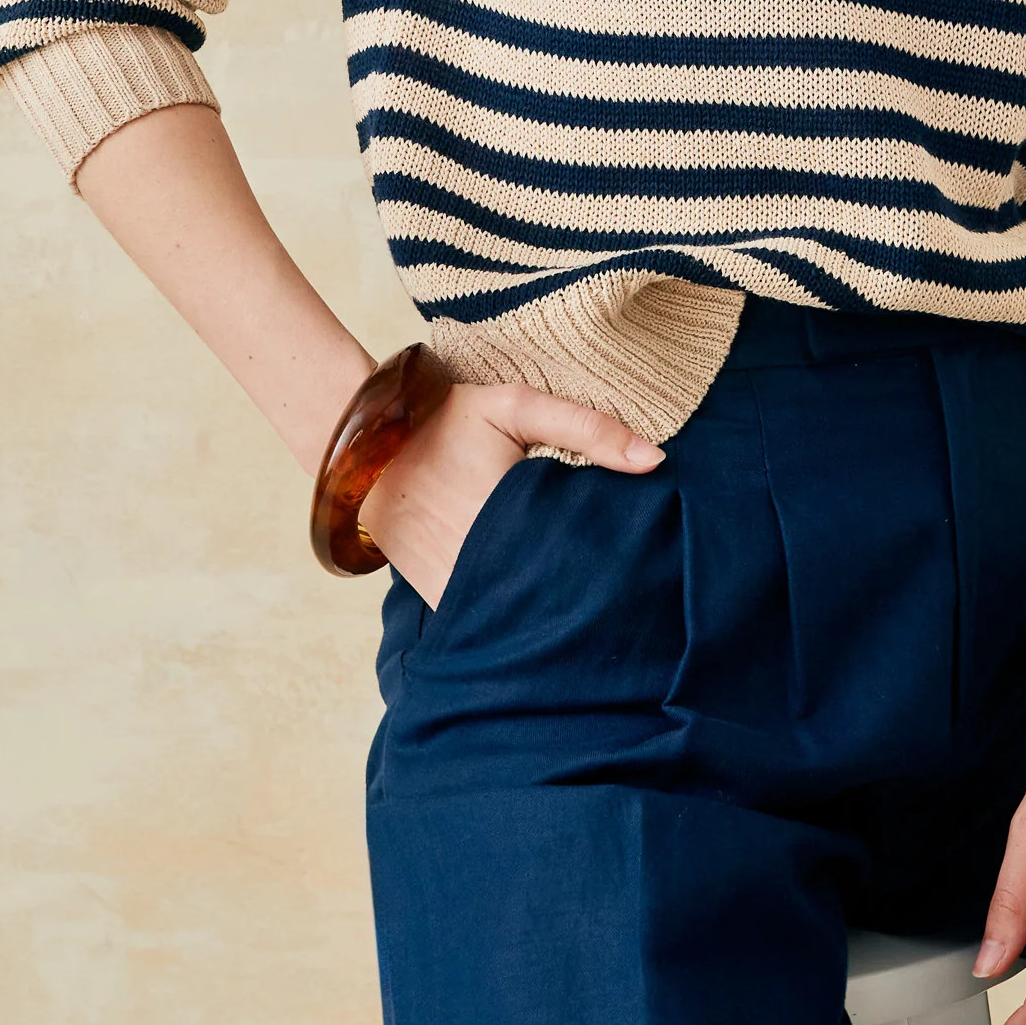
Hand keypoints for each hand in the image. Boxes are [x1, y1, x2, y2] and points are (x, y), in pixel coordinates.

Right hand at [359, 380, 664, 605]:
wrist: (369, 447)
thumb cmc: (447, 421)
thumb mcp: (517, 406)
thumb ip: (587, 429)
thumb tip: (656, 460)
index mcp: (506, 515)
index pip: (577, 562)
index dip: (608, 569)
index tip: (636, 570)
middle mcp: (477, 563)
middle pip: (550, 596)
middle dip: (584, 595)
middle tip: (621, 592)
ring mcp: (453, 587)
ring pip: (515, 616)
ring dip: (545, 610)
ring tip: (581, 601)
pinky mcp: (435, 597)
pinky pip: (481, 618)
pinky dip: (506, 615)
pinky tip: (533, 601)